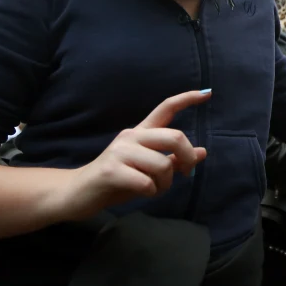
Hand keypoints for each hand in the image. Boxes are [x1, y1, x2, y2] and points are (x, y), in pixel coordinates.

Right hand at [52, 91, 210, 221]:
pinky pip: (146, 182)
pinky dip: (151, 192)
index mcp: (141, 133)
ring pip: (162, 165)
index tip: (207, 92)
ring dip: (166, 184)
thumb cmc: (117, 181)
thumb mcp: (148, 170)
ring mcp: (120, 152)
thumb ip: (172, 160)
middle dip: (187, 157)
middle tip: (185, 173)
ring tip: (155, 189)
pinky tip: (142, 193)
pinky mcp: (111, 171)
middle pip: (174, 137)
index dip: (187, 99)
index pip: (166, 108)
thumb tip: (202, 152)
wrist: (77, 194)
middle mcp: (131, 136)